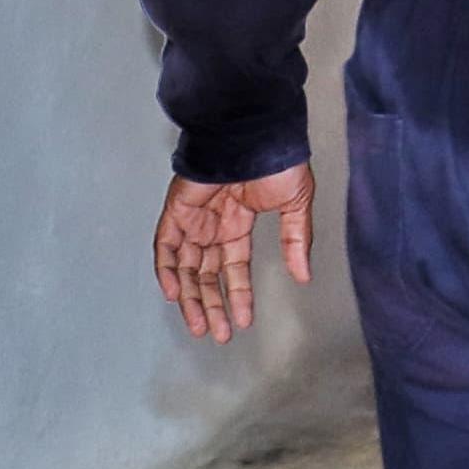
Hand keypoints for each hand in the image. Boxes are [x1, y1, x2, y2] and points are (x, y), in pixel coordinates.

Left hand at [154, 165, 314, 343]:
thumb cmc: (277, 160)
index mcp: (239, 223)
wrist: (255, 134)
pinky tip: (175, 294)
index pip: (234, 267)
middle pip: (207, 274)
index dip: (238, 295)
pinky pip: (165, 245)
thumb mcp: (296, 205)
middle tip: (217, 334)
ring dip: (190, 297)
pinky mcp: (176, 209)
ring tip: (199, 325)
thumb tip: (303, 275)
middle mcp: (213, 224)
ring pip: (185, 266)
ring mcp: (193, 217)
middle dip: (212, 305)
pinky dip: (167, 270)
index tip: (243, 322)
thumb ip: (296, 240)